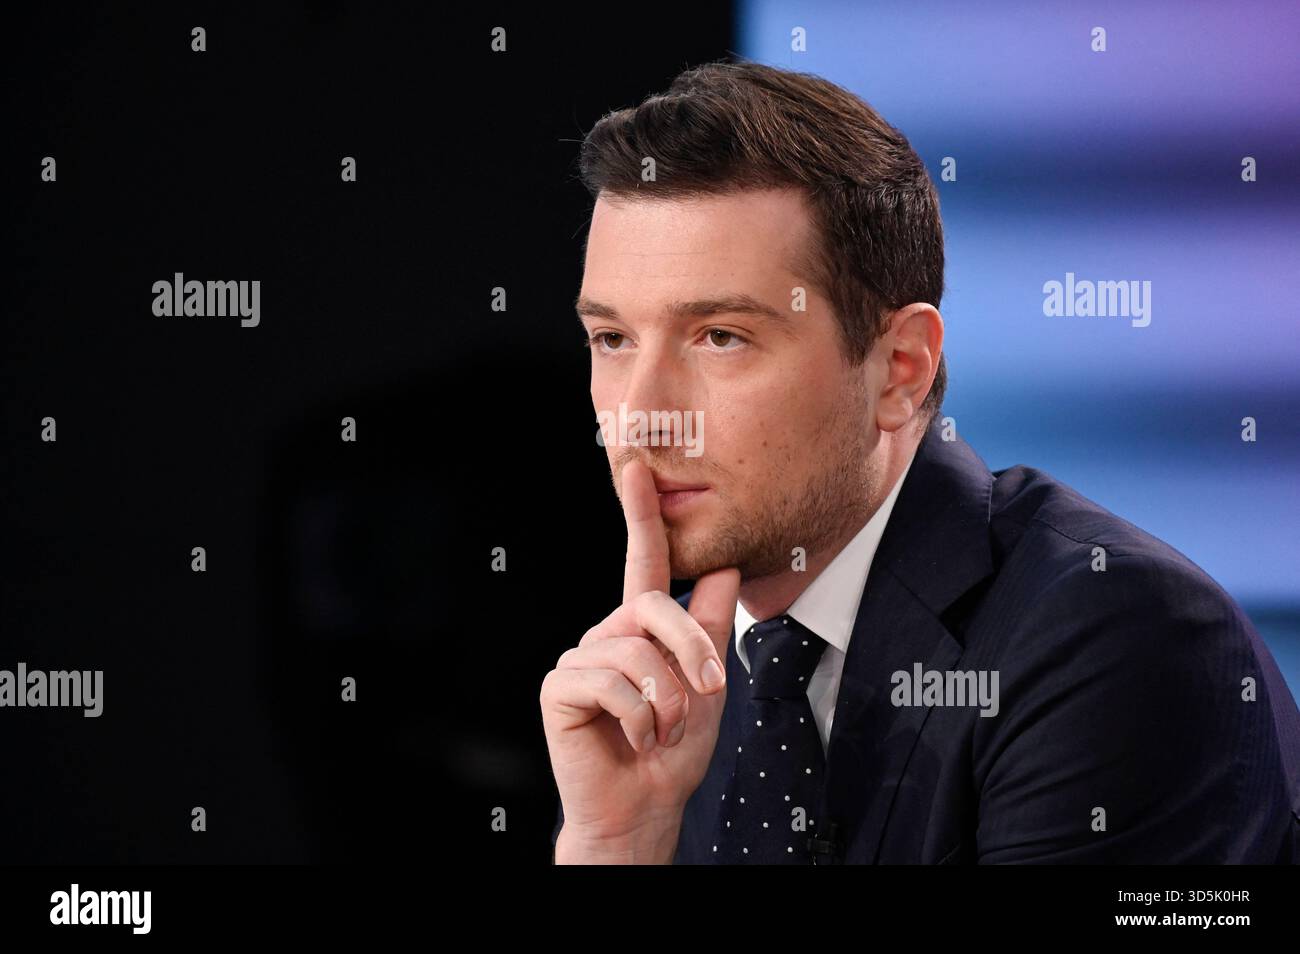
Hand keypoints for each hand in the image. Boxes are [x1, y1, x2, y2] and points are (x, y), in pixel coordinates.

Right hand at [541, 459, 739, 862]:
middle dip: (692, 649)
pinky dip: (638, 719)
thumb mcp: (707, 683)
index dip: (642, 515)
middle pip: (654, 606)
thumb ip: (711, 626)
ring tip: (662, 732)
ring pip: (635, 651)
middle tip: (710, 693)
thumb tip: (729, 564)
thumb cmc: (673, 748)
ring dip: (666, 701)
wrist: (645, 806)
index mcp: (640, 625)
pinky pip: (610, 683)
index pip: (645, 562)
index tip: (638, 468)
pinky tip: (634, 740)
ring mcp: (580, 656)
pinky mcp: (559, 686)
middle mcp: (606, 632)